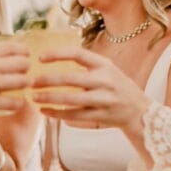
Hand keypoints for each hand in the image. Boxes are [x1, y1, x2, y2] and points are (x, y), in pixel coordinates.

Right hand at [0, 40, 29, 121]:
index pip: (15, 47)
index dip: (23, 53)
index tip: (23, 59)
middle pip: (24, 63)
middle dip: (26, 69)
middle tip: (23, 75)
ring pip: (24, 81)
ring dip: (25, 85)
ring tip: (21, 89)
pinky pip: (15, 103)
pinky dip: (18, 103)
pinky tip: (13, 104)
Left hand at [32, 47, 151, 140]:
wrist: (138, 110)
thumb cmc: (115, 85)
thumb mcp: (106, 68)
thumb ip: (85, 64)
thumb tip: (52, 56)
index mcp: (104, 64)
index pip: (78, 54)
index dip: (58, 54)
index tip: (40, 58)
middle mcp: (105, 80)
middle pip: (71, 78)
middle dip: (48, 80)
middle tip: (32, 82)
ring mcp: (104, 99)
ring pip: (71, 99)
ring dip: (50, 99)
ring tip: (34, 97)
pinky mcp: (101, 116)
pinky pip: (74, 116)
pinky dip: (57, 114)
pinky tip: (44, 111)